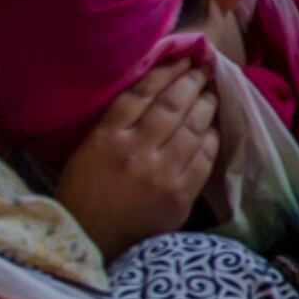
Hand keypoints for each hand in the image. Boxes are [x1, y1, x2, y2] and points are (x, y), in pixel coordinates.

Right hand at [53, 60, 216, 261]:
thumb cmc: (85, 192)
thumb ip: (116, 121)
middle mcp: (134, 151)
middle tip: (203, 69)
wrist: (91, 240)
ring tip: (211, 92)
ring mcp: (160, 174)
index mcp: (106, 136)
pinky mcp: (179, 196)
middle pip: (171, 105)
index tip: (182, 58)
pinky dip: (211, 138)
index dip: (166, 70)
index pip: (141, 92)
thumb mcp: (87, 149)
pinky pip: (203, 159)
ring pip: (192, 128)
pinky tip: (214, 127)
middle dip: (192, 82)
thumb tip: (155, 89)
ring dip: (206, 105)